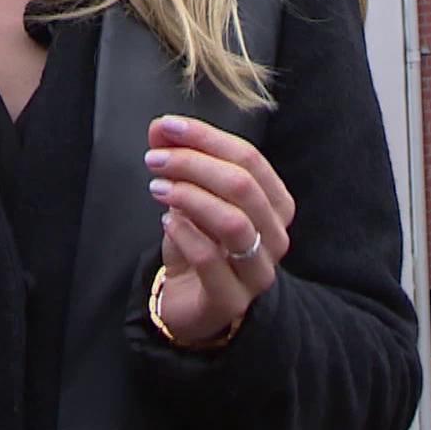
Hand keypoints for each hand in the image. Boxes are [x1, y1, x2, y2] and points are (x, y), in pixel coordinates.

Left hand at [144, 115, 294, 343]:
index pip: (250, 159)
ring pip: (233, 221)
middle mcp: (276, 236)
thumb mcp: (189, 195)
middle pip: (243, 186)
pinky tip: (165, 222)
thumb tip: (162, 127)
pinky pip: (211, 258)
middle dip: (194, 164)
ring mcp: (258, 271)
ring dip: (189, 196)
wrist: (189, 302)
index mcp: (275, 204)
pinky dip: (184, 233)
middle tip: (155, 160)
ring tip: (157, 188)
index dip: (207, 137)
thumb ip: (179, 159)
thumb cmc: (197, 243)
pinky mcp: (232, 300)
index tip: (166, 127)